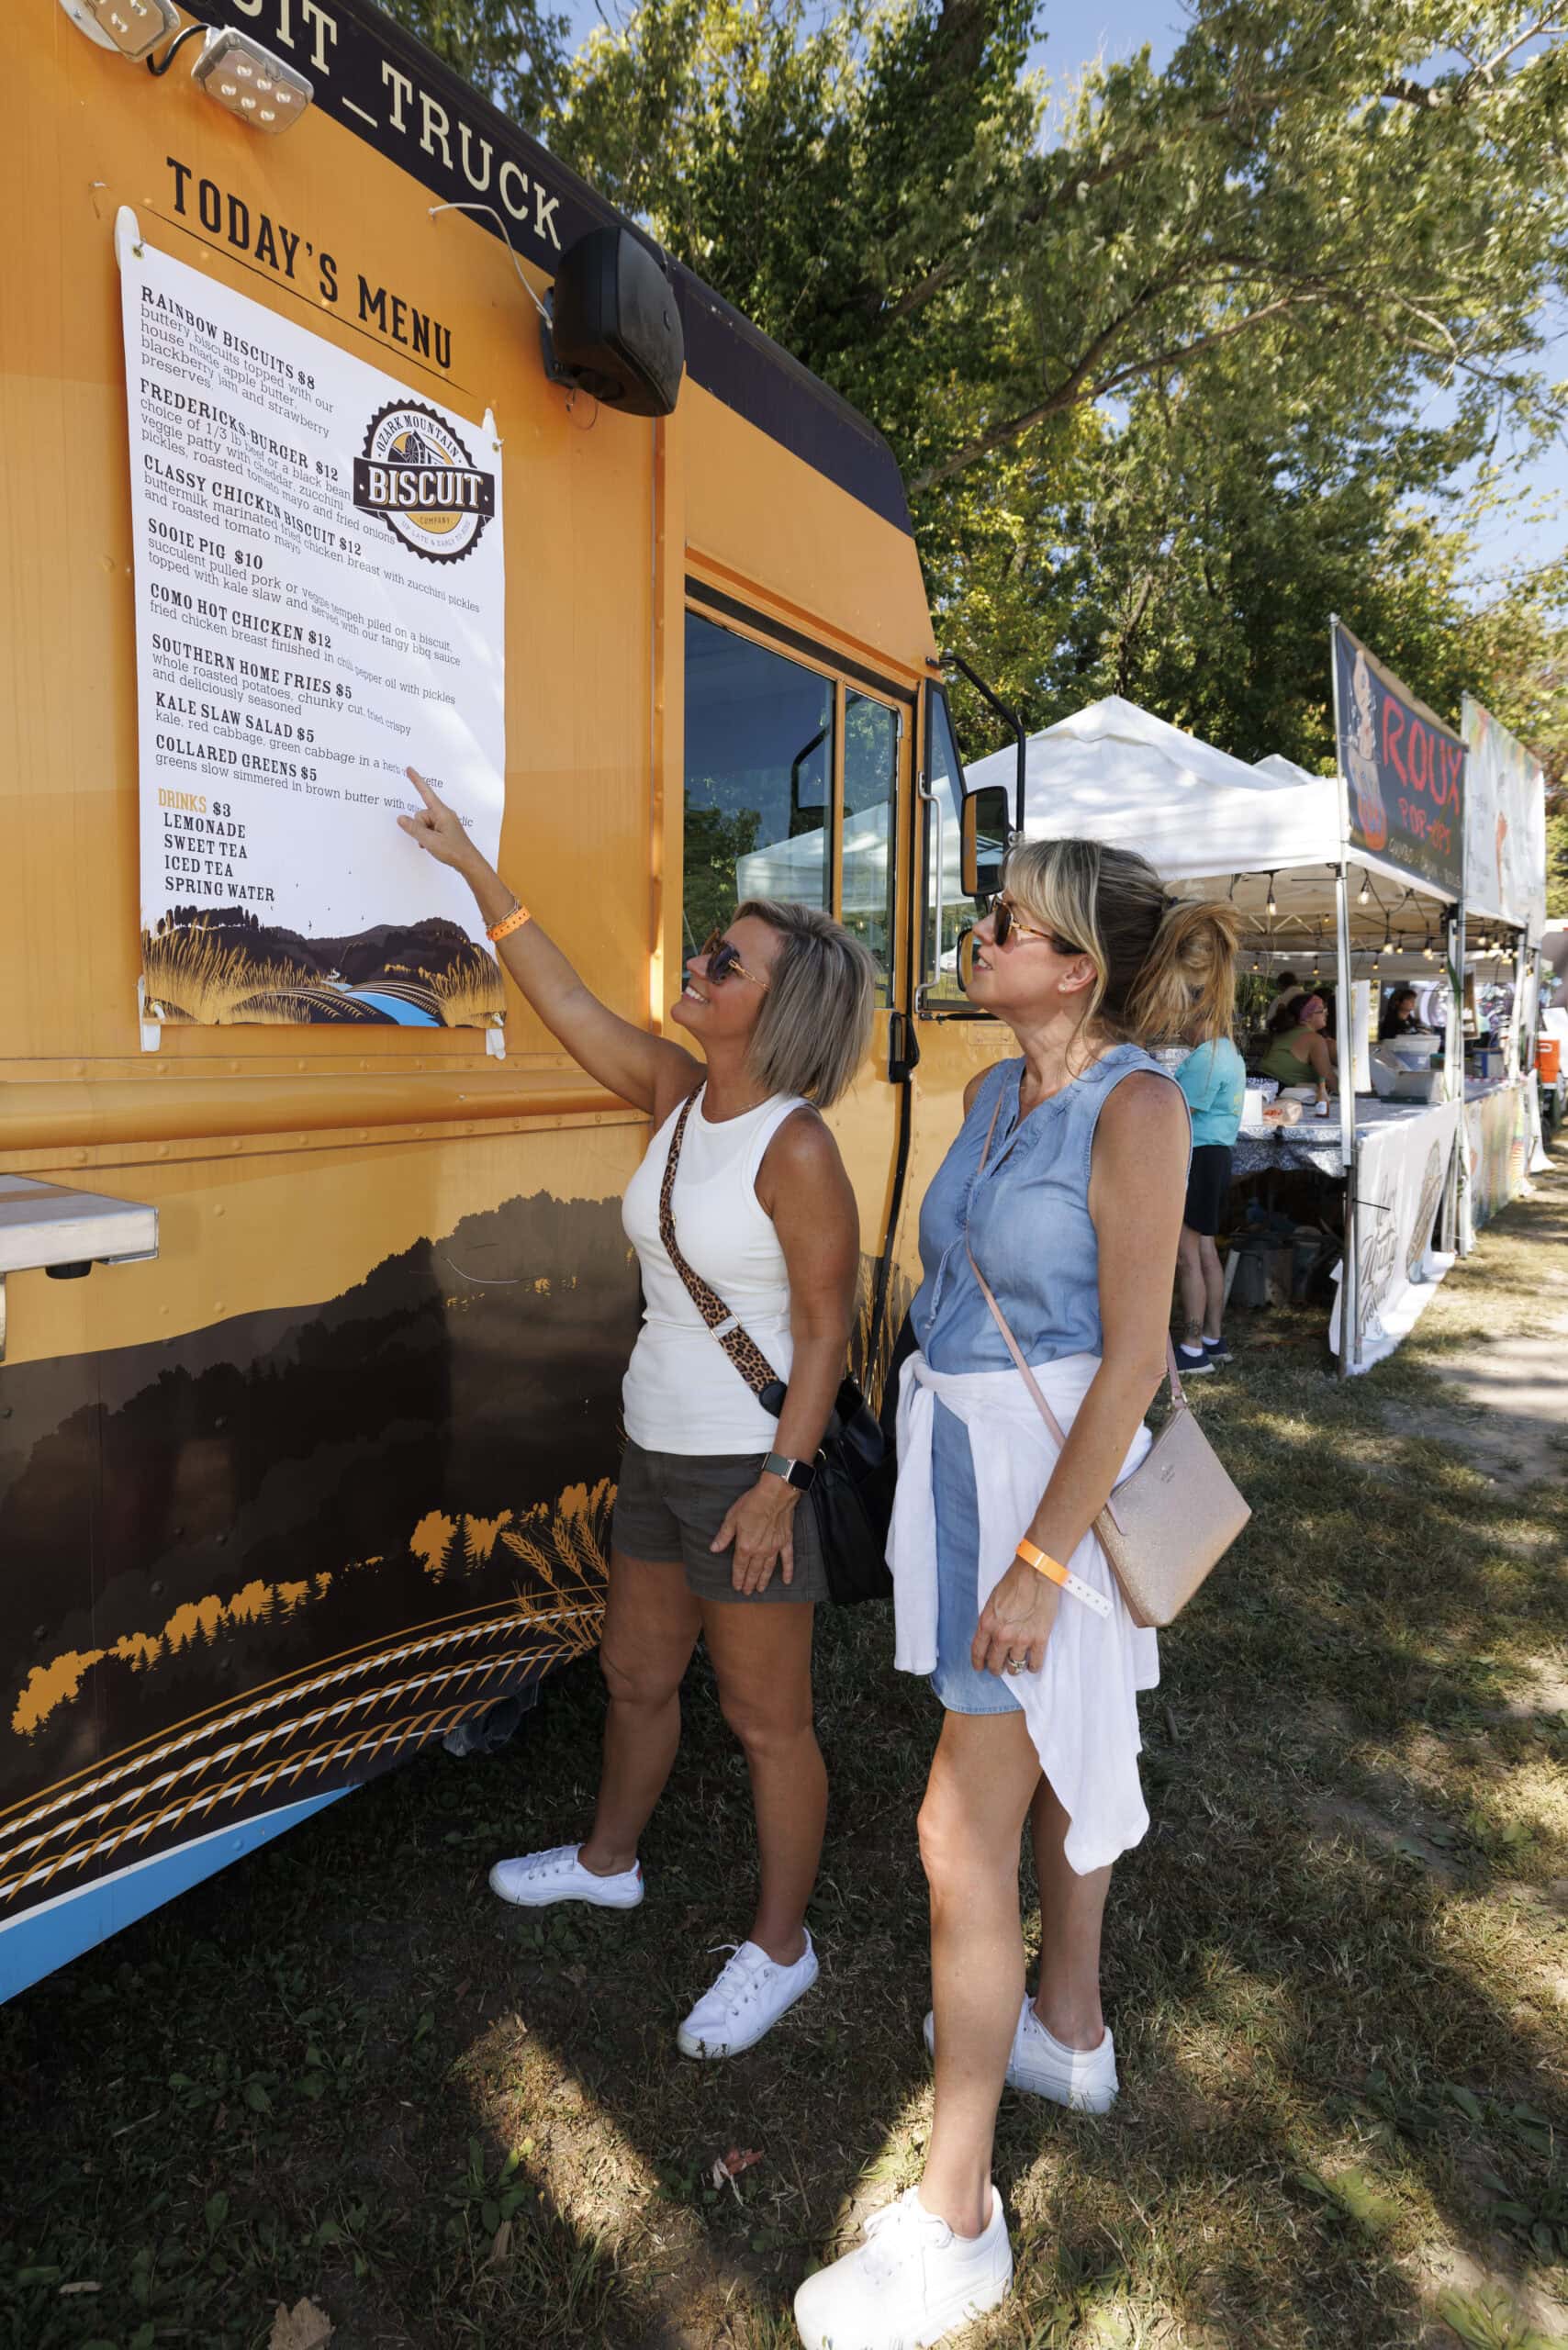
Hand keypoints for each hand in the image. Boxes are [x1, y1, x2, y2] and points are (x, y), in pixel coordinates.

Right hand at [398, 768, 484, 876]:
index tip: (409, 769)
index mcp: (442, 812)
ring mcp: (445, 822)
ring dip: (423, 834)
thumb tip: (401, 818)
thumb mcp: (430, 840)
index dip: (416, 781)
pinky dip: (427, 837)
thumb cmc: (453, 851)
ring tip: (433, 845)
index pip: (426, 793)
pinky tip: (433, 846)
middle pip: (421, 814)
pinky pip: (430, 829)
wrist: (469, 863)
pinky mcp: (446, 830)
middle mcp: (444, 814)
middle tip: (428, 840)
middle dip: (419, 826)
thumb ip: (414, 829)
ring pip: (424, 823)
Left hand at [711, 1475, 798, 1595]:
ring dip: (764, 1580)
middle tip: (747, 1592)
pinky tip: (787, 1580)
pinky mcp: (786, 1542)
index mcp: (745, 1546)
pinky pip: (787, 1560)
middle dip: (749, 1582)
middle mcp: (760, 1551)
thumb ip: (724, 1536)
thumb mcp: (732, 1518)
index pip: (739, 1567)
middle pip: (754, 1571)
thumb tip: (714, 1549)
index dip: (737, 1578)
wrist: (775, 1494)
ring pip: (768, 1569)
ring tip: (761, 1589)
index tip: (736, 1587)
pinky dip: (787, 1571)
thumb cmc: (752, 1504)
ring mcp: (774, 1548)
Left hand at [972, 1558, 1060, 1678]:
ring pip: (1015, 1666)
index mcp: (987, 1624)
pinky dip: (1033, 1666)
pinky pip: (1035, 1663)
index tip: (980, 1668)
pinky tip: (1032, 1664)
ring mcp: (1021, 1639)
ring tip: (1017, 1663)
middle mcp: (1002, 1635)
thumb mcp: (992, 1602)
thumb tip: (991, 1637)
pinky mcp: (1039, 1639)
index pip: (978, 1652)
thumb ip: (990, 1621)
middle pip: (996, 1663)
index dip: (978, 1663)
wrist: (1035, 1573)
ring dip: (1015, 1668)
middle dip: (997, 1668)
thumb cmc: (1014, 1582)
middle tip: (1000, 1668)